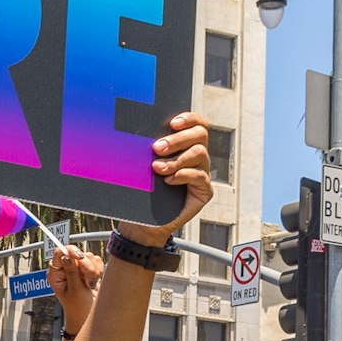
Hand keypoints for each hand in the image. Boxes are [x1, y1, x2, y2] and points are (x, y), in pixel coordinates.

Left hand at [41, 244, 99, 327]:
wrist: (89, 317)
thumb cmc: (78, 308)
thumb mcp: (75, 290)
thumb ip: (72, 271)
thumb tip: (66, 256)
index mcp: (56, 273)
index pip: (60, 252)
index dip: (71, 251)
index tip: (80, 258)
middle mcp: (65, 268)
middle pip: (77, 252)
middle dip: (86, 265)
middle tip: (87, 281)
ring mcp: (77, 269)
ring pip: (89, 256)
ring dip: (93, 270)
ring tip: (89, 284)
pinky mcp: (88, 270)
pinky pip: (96, 261)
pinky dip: (98, 271)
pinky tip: (94, 282)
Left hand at [125, 115, 215, 245]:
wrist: (142, 222)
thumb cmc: (142, 190)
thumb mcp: (143, 166)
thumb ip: (147, 149)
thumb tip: (137, 131)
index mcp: (185, 145)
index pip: (196, 124)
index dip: (189, 118)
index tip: (173, 123)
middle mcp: (196, 157)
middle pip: (200, 135)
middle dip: (178, 139)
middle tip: (157, 148)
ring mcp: (202, 173)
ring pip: (199, 154)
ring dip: (177, 159)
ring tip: (157, 168)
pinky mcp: (203, 191)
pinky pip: (199, 176)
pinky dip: (183, 176)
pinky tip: (168, 181)